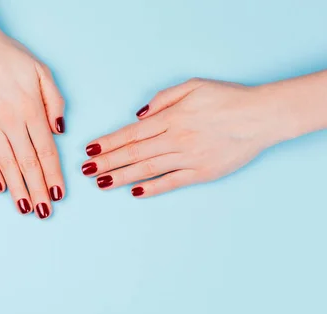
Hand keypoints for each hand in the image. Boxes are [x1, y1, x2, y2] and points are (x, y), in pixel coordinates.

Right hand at [0, 32, 65, 218]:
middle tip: (45, 213)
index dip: (54, 176)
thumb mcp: (42, 71)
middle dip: (39, 191)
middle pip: (28, 164)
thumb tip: (59, 132)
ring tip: (25, 208)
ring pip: (7, 164)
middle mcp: (11, 122)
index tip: (59, 194)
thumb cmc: (10, 57)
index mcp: (31, 110)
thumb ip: (54, 102)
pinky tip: (0, 189)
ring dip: (17, 189)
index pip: (46, 152)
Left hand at [82, 78, 286, 196]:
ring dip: (121, 177)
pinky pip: (172, 182)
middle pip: (133, 153)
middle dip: (107, 162)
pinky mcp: (202, 173)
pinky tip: (135, 192)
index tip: (90, 150)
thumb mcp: (194, 86)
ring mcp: (189, 158)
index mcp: (172, 118)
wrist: (262, 116)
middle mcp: (176, 139)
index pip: (131, 134)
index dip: (108, 143)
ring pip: (148, 169)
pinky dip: (153, 188)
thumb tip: (139, 116)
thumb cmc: (228, 98)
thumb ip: (163, 98)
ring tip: (101, 183)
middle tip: (86, 170)